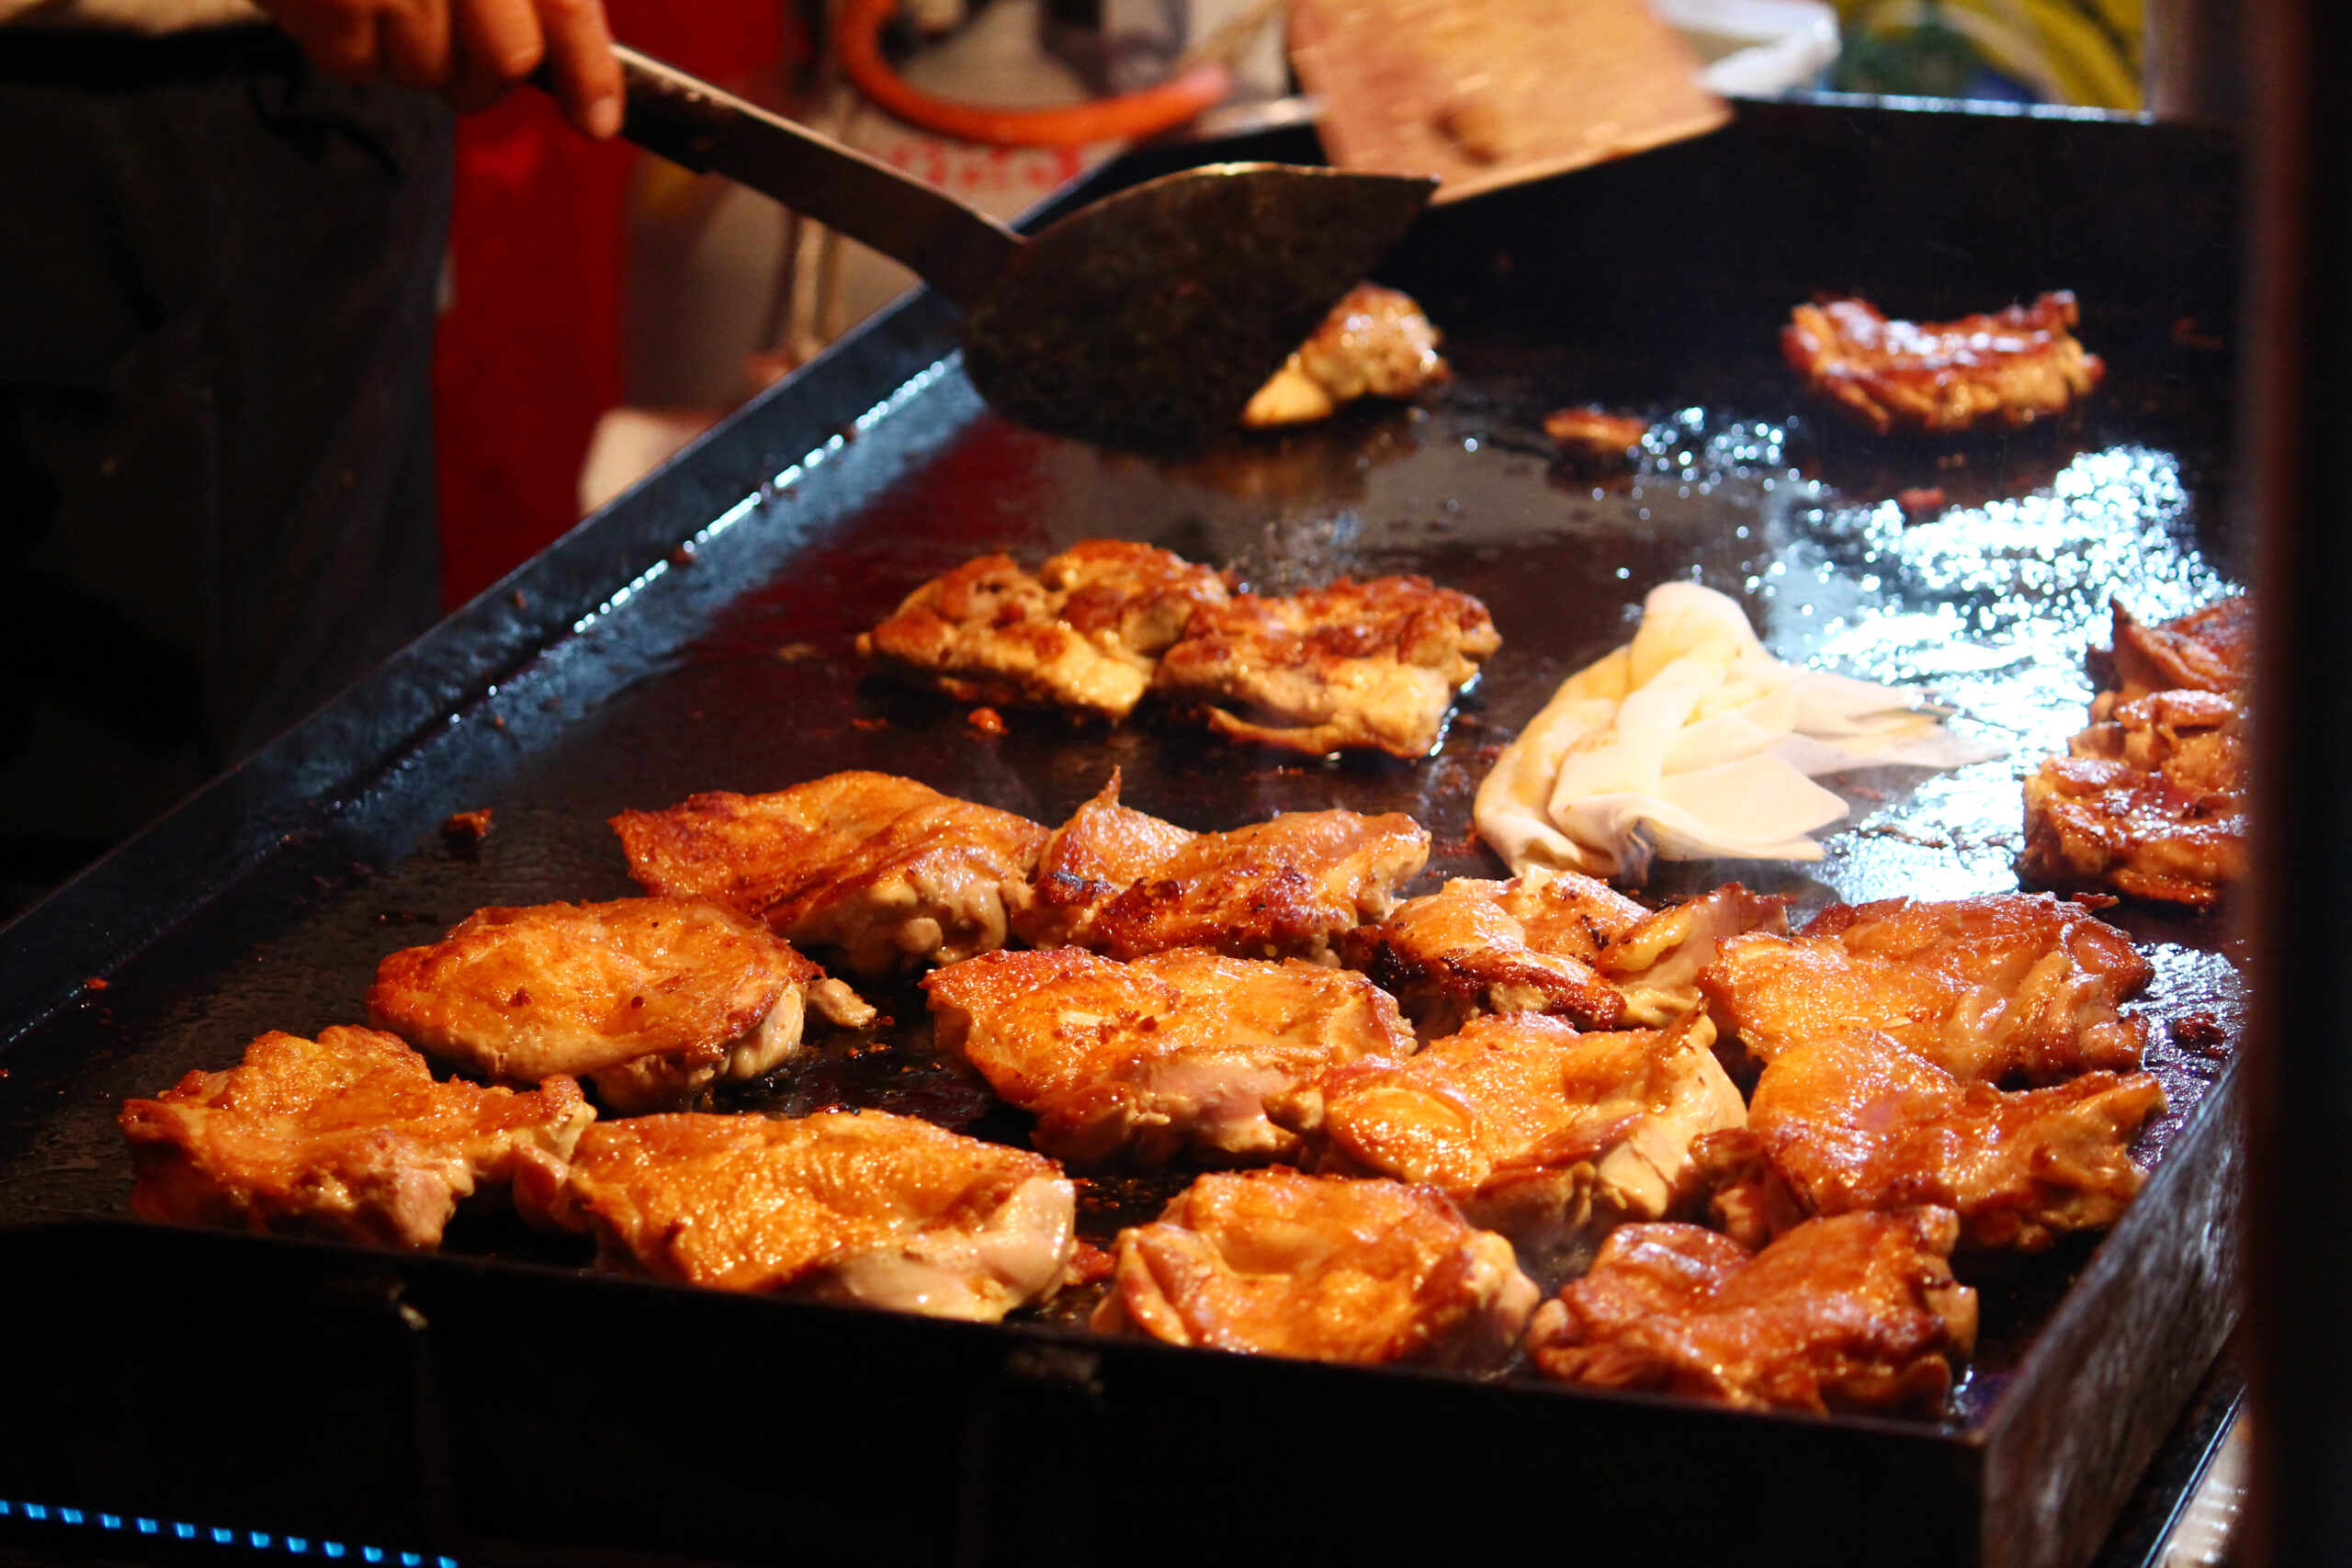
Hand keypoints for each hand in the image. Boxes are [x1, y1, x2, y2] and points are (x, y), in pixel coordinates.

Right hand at [256, 0, 624, 137]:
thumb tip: (576, 68)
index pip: (565, 7)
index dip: (588, 72)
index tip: (597, 120)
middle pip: (504, 59)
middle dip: (487, 78)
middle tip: (463, 63)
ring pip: (426, 71)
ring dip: (413, 58)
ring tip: (387, 1)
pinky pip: (354, 63)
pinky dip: (352, 48)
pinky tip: (345, 0)